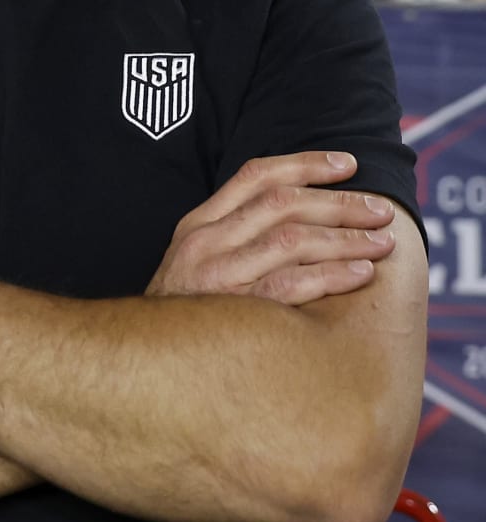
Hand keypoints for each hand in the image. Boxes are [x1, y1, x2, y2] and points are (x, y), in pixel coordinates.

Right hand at [147, 152, 396, 305]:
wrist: (139, 357)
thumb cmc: (183, 313)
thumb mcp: (194, 262)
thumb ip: (232, 237)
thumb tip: (296, 217)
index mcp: (198, 224)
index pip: (255, 176)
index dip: (306, 163)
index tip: (348, 164)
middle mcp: (206, 242)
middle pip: (282, 204)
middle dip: (340, 203)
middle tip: (380, 210)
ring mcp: (217, 275)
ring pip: (292, 239)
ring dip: (346, 238)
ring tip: (382, 243)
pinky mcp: (234, 310)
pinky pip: (291, 285)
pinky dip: (332, 276)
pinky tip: (361, 275)